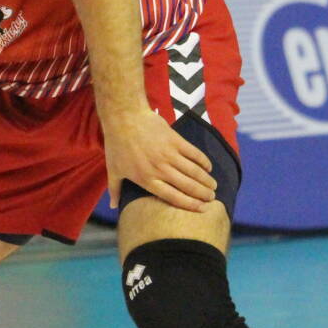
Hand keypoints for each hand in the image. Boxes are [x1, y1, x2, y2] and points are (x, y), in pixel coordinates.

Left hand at [102, 105, 216, 212]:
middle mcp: (160, 169)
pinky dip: (204, 161)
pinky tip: (209, 167)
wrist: (124, 118)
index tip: (202, 209)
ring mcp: (169, 154)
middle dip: (203, 194)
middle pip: (187, 186)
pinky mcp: (175, 140)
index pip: (173, 197)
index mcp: (146, 179)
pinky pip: (194, 153)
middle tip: (212, 198)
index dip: (190, 204)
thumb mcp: (113, 170)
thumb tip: (113, 207)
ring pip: (194, 171)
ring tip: (213, 186)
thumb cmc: (117, 146)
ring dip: (206, 180)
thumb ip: (115, 190)